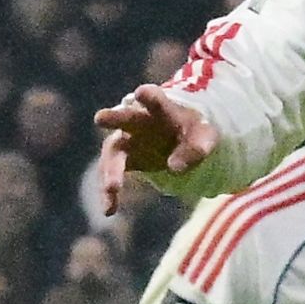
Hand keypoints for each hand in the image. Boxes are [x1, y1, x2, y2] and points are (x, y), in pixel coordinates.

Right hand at [90, 87, 215, 215]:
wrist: (183, 139)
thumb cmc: (195, 132)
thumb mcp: (204, 139)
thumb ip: (194, 150)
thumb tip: (174, 168)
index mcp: (160, 108)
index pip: (154, 98)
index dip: (149, 96)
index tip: (142, 93)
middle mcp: (138, 120)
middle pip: (123, 118)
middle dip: (113, 118)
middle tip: (100, 118)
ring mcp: (128, 139)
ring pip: (113, 153)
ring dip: (111, 170)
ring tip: (113, 188)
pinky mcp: (125, 159)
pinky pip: (112, 175)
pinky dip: (110, 193)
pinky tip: (109, 210)